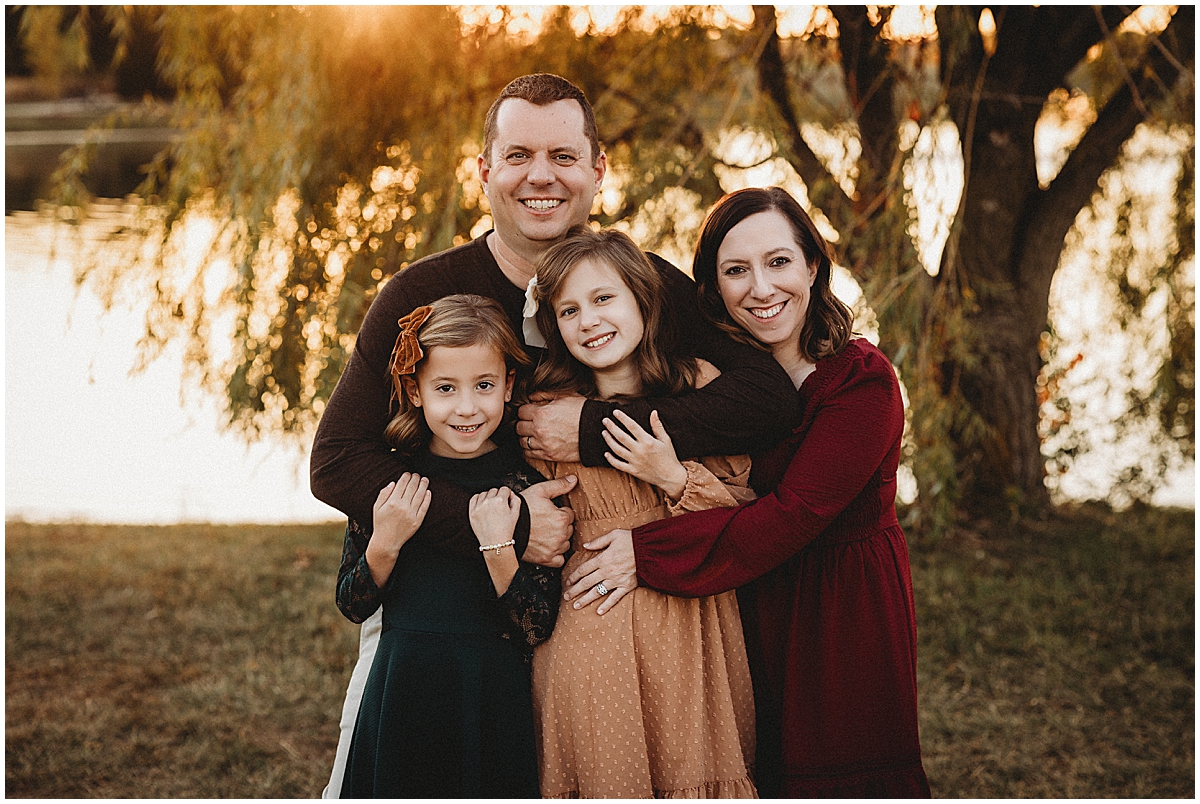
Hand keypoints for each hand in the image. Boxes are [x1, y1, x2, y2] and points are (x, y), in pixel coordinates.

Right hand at [366, 473, 430, 587]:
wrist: (387, 542)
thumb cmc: (380, 524)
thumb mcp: (376, 508)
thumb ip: (384, 494)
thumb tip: (394, 483)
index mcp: (392, 502)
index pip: (401, 484)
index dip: (406, 477)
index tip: (408, 473)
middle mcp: (403, 507)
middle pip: (412, 488)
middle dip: (415, 479)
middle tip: (417, 475)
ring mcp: (411, 514)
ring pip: (420, 495)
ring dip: (423, 485)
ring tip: (425, 480)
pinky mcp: (418, 521)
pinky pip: (424, 507)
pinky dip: (427, 498)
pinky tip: (428, 492)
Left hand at [469, 487, 521, 547]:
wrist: (495, 543)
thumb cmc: (506, 530)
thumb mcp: (516, 514)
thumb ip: (516, 499)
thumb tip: (510, 493)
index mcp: (500, 501)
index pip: (504, 489)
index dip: (507, 494)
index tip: (506, 499)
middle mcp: (489, 501)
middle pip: (494, 490)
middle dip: (498, 496)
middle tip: (499, 506)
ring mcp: (479, 506)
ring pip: (484, 493)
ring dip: (488, 497)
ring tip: (491, 507)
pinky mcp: (472, 512)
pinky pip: (474, 498)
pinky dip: (478, 499)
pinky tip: (482, 504)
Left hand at [517, 393, 584, 461]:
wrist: (596, 430)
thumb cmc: (582, 412)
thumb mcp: (565, 396)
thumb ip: (545, 394)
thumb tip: (531, 397)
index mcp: (542, 413)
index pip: (520, 412)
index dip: (525, 411)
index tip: (529, 412)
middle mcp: (539, 429)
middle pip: (518, 427)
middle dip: (524, 423)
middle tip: (531, 423)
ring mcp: (544, 444)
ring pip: (522, 441)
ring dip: (526, 437)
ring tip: (533, 434)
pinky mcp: (549, 455)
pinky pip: (529, 454)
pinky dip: (529, 449)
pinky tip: (535, 444)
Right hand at [518, 475, 576, 566]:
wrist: (504, 530)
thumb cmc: (521, 510)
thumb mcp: (539, 491)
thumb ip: (559, 485)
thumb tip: (574, 479)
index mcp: (562, 518)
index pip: (570, 514)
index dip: (559, 512)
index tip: (549, 512)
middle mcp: (561, 534)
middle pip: (569, 529)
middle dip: (560, 525)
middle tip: (545, 523)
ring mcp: (555, 548)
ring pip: (566, 544)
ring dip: (559, 540)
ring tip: (545, 534)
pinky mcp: (548, 559)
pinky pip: (560, 559)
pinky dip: (556, 555)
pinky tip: (548, 547)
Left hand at [563, 528, 637, 614]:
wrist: (650, 550)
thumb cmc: (632, 540)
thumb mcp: (614, 535)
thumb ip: (598, 541)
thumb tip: (585, 545)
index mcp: (602, 559)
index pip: (584, 569)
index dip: (574, 576)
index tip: (568, 582)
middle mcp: (607, 571)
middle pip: (587, 582)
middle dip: (575, 590)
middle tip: (566, 597)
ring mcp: (616, 580)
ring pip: (597, 592)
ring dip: (586, 599)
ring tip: (576, 606)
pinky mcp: (626, 586)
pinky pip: (614, 598)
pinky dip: (607, 605)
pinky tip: (599, 612)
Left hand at [602, 410, 686, 498]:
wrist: (671, 477)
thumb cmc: (669, 457)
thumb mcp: (666, 440)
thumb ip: (657, 426)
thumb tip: (653, 412)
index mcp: (648, 442)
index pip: (632, 426)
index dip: (623, 418)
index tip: (615, 412)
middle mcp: (639, 451)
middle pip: (621, 437)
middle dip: (612, 427)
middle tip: (605, 420)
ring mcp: (635, 461)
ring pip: (617, 449)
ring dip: (609, 440)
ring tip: (604, 432)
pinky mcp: (633, 471)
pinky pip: (618, 464)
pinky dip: (611, 459)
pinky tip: (606, 453)